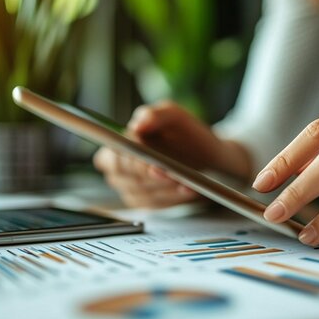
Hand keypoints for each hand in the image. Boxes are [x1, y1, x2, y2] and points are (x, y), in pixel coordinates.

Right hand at [94, 101, 250, 207]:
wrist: (205, 154)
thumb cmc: (184, 133)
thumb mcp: (172, 116)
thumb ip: (155, 115)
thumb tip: (139, 123)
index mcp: (117, 146)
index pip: (113, 160)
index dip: (130, 163)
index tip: (150, 163)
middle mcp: (120, 171)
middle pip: (129, 180)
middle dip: (151, 177)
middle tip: (169, 173)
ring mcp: (133, 189)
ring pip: (146, 194)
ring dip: (166, 188)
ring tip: (184, 180)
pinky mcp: (149, 203)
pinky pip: (159, 204)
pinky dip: (175, 197)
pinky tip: (188, 188)